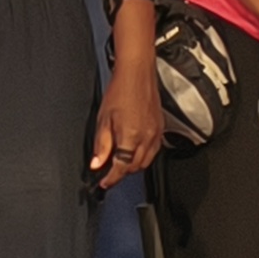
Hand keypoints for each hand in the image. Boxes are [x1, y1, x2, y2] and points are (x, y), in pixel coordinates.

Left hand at [89, 57, 164, 185]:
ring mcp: (156, 134)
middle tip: (109, 170)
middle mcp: (146, 137)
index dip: (112, 179)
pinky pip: (154, 151)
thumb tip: (97, 164)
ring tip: (120, 160)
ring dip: (133, 165)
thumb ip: (101, 145)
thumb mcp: (103, 120)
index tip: (105, 183)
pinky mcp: (161, 128)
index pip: (121, 167)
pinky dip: (143, 156)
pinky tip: (134, 149)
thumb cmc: (120, 91)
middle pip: (135, 167)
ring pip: (146, 161)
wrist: (137, 74)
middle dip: (122, 172)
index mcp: (130, 136)